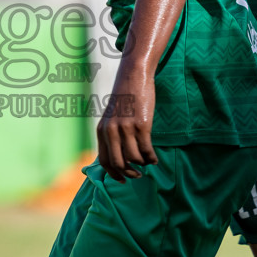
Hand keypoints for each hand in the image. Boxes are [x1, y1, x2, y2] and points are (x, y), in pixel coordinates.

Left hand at [96, 64, 156, 181]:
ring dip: (142, 165)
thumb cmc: (125, 97)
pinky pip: (146, 150)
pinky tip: (154, 159)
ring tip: (148, 162)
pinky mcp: (142, 125)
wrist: (133, 76)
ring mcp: (126, 128)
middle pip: (118, 163)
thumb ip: (111, 133)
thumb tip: (120, 156)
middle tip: (138, 175)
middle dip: (129, 174)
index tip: (122, 180)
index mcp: (102, 130)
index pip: (103, 161)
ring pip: (134, 159)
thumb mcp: (111, 116)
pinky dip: (151, 158)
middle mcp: (111, 131)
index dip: (113, 174)